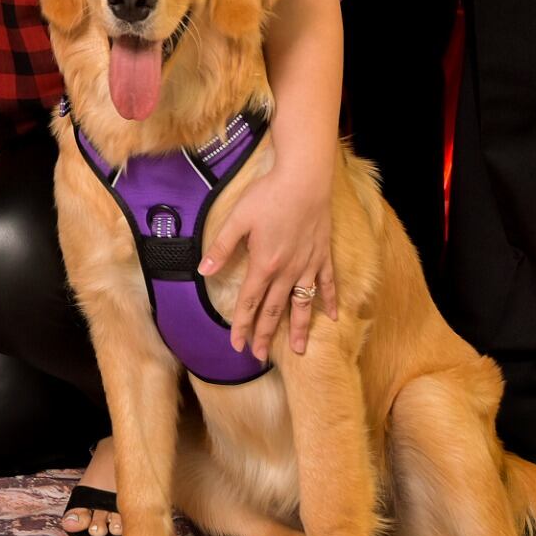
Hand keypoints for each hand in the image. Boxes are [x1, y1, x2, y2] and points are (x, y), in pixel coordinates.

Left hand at [200, 152, 338, 360]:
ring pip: (302, 304)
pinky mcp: (323, 255)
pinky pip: (327, 284)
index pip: (249, 302)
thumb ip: (221, 247)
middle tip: (258, 356)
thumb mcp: (237, 219)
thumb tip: (203, 271)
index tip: (236, 345)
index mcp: (263, 264)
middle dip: (264, 334)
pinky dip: (329, 301)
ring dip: (298, 328)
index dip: (241, 325)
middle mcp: (287, 271)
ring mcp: (308, 265)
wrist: (304, 179)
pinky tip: (332, 318)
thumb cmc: (267, 196)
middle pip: (274, 310)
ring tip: (297, 351)